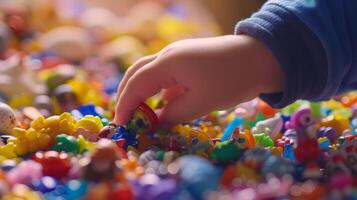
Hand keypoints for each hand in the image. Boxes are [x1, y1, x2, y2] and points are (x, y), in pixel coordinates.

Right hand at [114, 35, 282, 125]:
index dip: (125, 105)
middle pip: (137, 73)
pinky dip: (158, 90)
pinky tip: (161, 105)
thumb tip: (157, 122)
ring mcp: (179, 55)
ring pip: (150, 72)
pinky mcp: (188, 60)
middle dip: (126, 95)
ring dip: (140, 91)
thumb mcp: (202, 103)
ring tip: (138, 113)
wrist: (262, 57)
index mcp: (168, 63)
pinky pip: (165, 75)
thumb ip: (174, 114)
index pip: (136, 84)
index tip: (120, 125)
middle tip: (124, 118)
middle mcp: (169, 55)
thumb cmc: (232, 80)